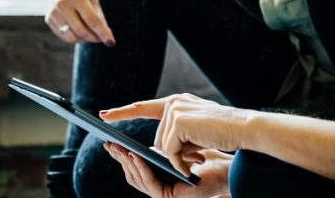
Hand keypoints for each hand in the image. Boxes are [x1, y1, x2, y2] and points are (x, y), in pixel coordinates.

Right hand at [45, 0, 114, 45]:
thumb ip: (99, 17)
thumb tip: (106, 38)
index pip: (91, 20)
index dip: (102, 33)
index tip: (111, 42)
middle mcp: (61, 3)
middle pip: (81, 31)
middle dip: (94, 38)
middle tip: (101, 37)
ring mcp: (53, 11)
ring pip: (71, 37)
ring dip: (84, 39)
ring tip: (90, 33)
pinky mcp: (48, 18)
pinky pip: (64, 36)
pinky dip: (74, 37)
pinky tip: (79, 30)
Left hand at [101, 94, 252, 175]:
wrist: (246, 128)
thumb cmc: (225, 132)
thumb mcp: (196, 130)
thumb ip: (177, 132)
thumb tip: (158, 148)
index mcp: (176, 102)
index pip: (144, 107)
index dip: (123, 111)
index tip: (104, 115)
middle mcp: (173, 102)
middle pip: (158, 139)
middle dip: (173, 153)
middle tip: (198, 154)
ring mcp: (175, 110)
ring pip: (163, 146)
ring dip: (180, 158)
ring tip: (202, 153)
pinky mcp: (178, 122)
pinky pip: (170, 151)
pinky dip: (181, 161)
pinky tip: (198, 159)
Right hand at [104, 143, 231, 197]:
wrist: (226, 167)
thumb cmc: (207, 154)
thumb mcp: (177, 149)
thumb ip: (162, 150)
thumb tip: (145, 145)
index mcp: (160, 177)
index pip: (136, 168)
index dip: (122, 156)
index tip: (109, 141)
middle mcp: (160, 188)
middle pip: (132, 174)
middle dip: (120, 158)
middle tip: (108, 143)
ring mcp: (164, 194)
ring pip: (138, 179)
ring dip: (127, 163)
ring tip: (119, 147)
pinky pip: (150, 183)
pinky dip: (142, 169)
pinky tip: (136, 155)